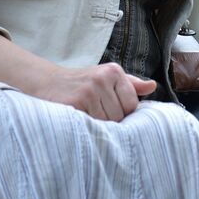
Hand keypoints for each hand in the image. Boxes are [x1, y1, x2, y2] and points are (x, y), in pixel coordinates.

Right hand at [32, 62, 156, 121]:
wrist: (46, 82)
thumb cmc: (81, 82)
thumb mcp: (106, 78)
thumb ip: (130, 84)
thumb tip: (152, 86)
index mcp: (114, 71)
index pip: (132, 105)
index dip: (121, 112)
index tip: (106, 107)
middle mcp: (102, 78)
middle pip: (120, 116)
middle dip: (108, 119)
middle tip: (93, 111)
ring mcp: (88, 90)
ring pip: (107, 123)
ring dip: (97, 124)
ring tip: (85, 114)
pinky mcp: (75, 103)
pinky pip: (92, 124)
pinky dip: (86, 126)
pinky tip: (79, 118)